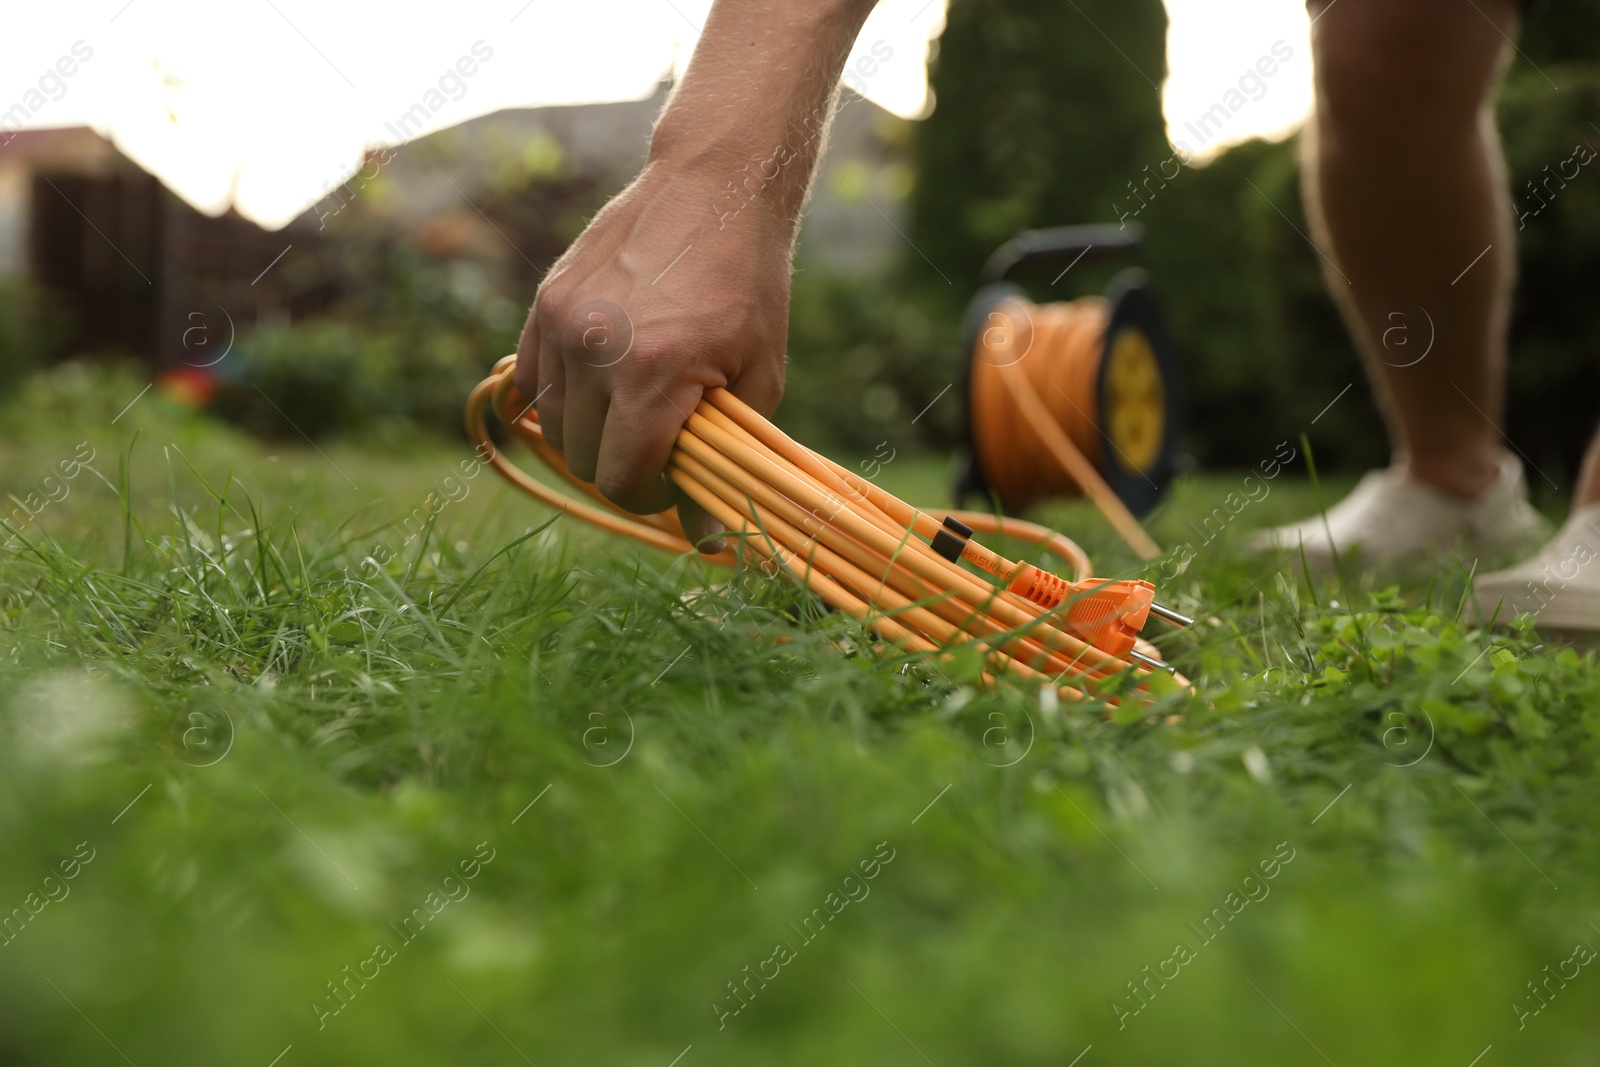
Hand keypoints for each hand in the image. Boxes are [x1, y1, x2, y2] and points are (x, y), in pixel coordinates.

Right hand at [514, 159, 790, 550]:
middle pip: (584, 461)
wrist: (712, 189)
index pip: (623, 480)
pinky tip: (599, 386)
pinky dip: (560, 399)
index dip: (651, 498)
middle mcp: (595, 350)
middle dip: (622, 472)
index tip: (675, 486)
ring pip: (553, 426)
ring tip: (633, 413)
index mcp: (652, 373)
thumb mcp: (759, 376)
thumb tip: (707, 537)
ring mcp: (561, 323)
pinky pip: (532, 382)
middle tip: (660, 451)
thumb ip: (726, 456)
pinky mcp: (545, 303)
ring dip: (590, 437)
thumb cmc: (748, 286)